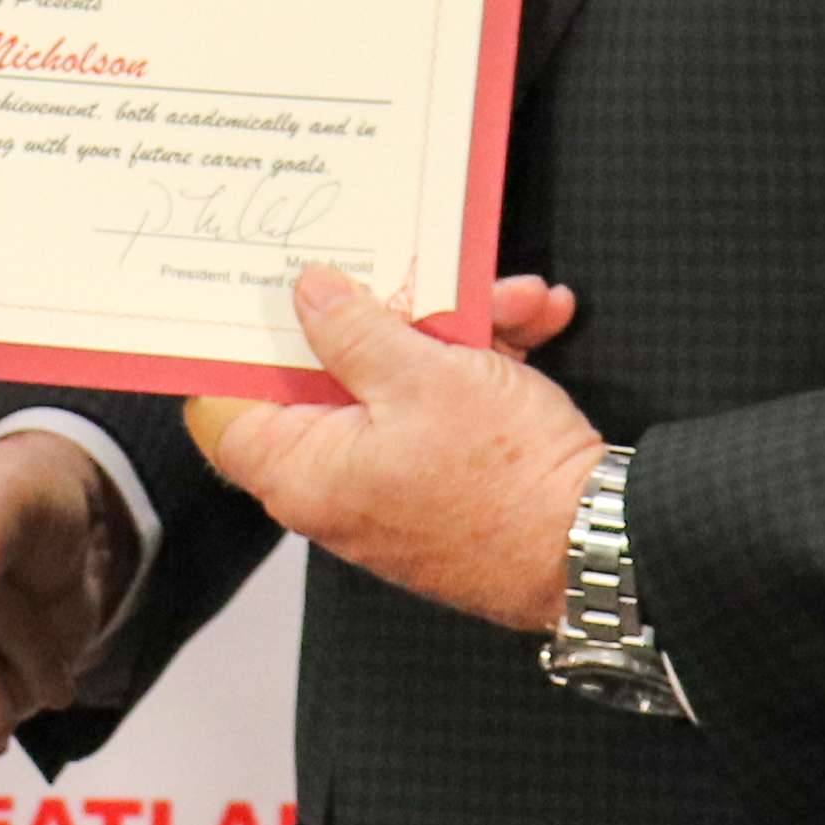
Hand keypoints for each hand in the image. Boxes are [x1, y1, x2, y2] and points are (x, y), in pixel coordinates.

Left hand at [207, 263, 605, 632]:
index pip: (224, 409)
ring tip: (517, 303)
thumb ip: (353, 329)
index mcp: (304, 471)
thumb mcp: (424, 376)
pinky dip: (487, 365)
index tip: (263, 292)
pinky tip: (538, 324)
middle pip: (328, 376)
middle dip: (388, 315)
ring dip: (460, 332)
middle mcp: (337, 485)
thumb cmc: (506, 479)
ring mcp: (392, 484)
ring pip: (400, 382)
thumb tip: (306, 295)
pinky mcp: (444, 481)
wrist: (600, 546)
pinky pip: (444, 409)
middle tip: (423, 278)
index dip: (239, 346)